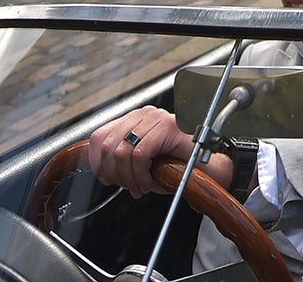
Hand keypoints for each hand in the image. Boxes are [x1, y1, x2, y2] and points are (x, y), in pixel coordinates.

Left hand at [88, 106, 205, 198]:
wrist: (206, 168)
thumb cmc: (175, 165)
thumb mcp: (141, 162)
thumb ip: (121, 160)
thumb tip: (100, 169)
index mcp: (134, 119)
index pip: (99, 136)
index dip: (97, 162)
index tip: (105, 178)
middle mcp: (143, 114)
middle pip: (108, 145)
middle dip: (114, 174)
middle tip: (128, 187)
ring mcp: (156, 118)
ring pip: (122, 151)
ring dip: (128, 178)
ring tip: (139, 187)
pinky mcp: (167, 127)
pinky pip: (140, 155)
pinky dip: (140, 174)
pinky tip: (149, 182)